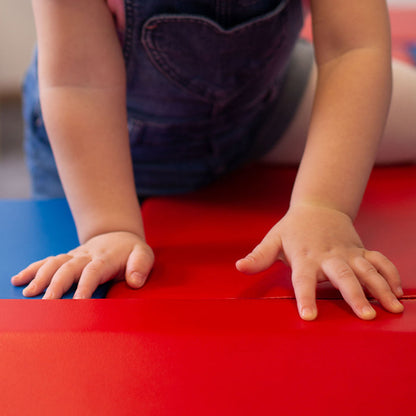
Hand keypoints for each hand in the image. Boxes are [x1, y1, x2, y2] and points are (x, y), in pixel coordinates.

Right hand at [11, 231, 153, 298]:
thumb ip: (141, 266)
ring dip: (41, 277)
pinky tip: (18, 280)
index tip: (78, 303)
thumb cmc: (131, 251)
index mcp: (106, 258)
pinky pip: (47, 261)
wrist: (118, 236)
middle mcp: (87, 256)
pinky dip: (32, 269)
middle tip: (48, 304)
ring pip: (55, 263)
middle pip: (68, 268)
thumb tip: (134, 281)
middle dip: (57, 285)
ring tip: (29, 293)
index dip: (85, 286)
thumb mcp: (144, 254)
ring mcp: (74, 256)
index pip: (93, 272)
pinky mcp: (66, 258)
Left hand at [236, 204, 403, 319]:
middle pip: (342, 276)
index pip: (303, 280)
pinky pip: (379, 261)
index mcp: (304, 257)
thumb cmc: (292, 229)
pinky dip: (390, 274)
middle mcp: (328, 257)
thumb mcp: (272, 239)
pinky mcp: (361, 250)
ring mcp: (348, 252)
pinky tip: (398, 292)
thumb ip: (258, 256)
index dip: (305, 298)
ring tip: (393, 308)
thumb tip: (239, 268)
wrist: (318, 208)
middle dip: (354, 295)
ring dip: (380, 288)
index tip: (308, 317)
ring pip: (367, 270)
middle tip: (365, 316)